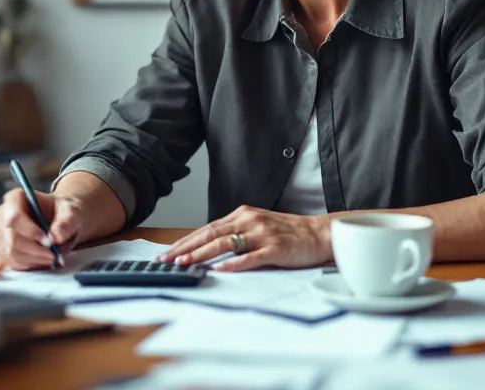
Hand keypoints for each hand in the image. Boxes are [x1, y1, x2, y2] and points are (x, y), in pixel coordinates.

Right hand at [0, 188, 83, 270]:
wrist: (58, 221)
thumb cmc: (61, 213)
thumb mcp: (70, 213)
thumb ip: (66, 223)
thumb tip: (55, 238)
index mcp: (16, 198)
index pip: (15, 217)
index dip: (31, 232)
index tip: (49, 242)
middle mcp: (2, 214)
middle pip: (12, 238)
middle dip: (35, 250)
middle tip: (54, 255)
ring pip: (11, 253)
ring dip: (34, 259)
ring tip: (52, 256)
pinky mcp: (1, 249)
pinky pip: (12, 262)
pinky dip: (30, 264)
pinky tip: (42, 259)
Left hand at [157, 205, 330, 271]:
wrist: (319, 233)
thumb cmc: (287, 233)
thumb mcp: (257, 226)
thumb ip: (236, 233)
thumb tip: (207, 247)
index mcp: (243, 215)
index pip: (207, 229)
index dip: (185, 241)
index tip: (167, 253)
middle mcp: (249, 221)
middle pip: (210, 235)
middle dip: (185, 248)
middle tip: (166, 260)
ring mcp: (262, 234)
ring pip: (225, 244)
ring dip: (201, 254)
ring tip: (184, 263)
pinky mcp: (275, 249)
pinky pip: (250, 257)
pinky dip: (233, 264)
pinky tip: (219, 269)